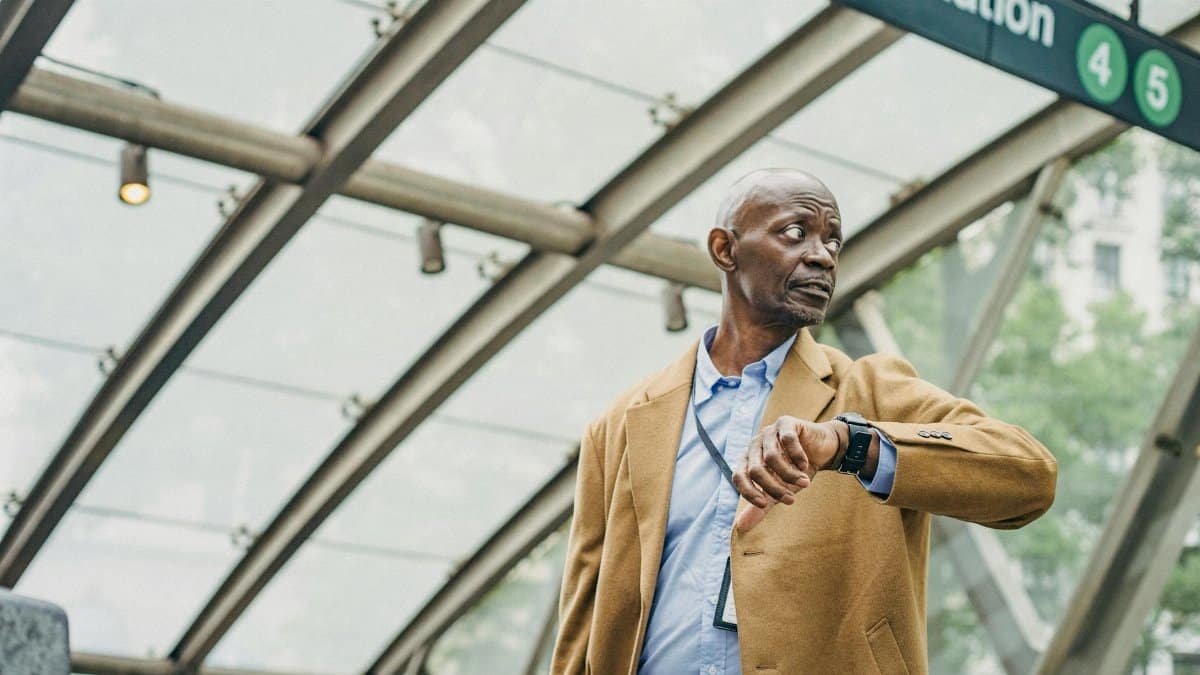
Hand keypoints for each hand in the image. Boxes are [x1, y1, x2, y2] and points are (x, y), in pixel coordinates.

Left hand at [732, 416, 846, 532]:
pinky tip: (806, 464)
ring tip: (804, 483)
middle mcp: (755, 444)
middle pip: (756, 470)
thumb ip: (762, 506)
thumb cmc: (797, 471)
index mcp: (748, 460)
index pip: (738, 476)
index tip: (766, 505)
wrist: (822, 450)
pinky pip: (787, 440)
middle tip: (791, 499)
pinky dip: (797, 456)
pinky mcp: (786, 422)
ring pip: (772, 457)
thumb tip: (740, 528)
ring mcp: (769, 431)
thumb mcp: (780, 490)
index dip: (749, 492)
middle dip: (774, 488)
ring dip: (789, 475)